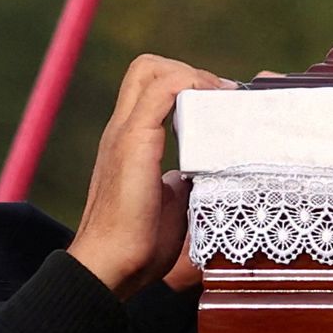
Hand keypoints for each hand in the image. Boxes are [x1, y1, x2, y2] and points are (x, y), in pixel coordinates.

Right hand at [69, 53, 228, 298]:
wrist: (110, 265)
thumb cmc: (138, 243)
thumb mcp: (168, 202)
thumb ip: (180, 183)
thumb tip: (199, 178)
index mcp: (129, 141)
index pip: (149, 87)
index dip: (186, 85)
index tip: (220, 106)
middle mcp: (122, 129)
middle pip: (146, 68)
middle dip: (190, 71)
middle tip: (222, 99)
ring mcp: (125, 132)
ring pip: (151, 69)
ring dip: (195, 76)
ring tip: (222, 100)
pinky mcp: (134, 140)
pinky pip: (163, 89)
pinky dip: (192, 85)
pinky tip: (216, 108)